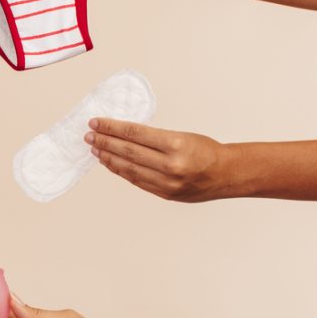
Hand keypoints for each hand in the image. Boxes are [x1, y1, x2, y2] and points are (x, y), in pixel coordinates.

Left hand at [85, 118, 236, 201]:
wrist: (226, 174)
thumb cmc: (205, 151)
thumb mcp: (181, 136)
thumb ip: (153, 139)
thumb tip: (121, 135)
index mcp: (175, 144)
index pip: (134, 133)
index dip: (111, 128)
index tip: (96, 123)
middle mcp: (170, 165)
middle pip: (128, 151)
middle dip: (105, 142)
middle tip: (89, 136)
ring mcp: (166, 182)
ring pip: (129, 169)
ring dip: (108, 158)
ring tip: (96, 149)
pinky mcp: (164, 194)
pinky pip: (136, 181)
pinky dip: (121, 171)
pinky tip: (110, 163)